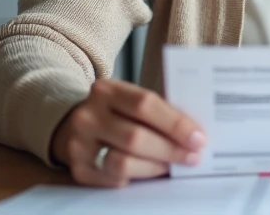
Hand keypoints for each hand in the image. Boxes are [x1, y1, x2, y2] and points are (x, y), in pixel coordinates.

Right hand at [50, 78, 205, 186]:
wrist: (71, 125)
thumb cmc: (115, 112)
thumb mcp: (129, 99)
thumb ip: (156, 111)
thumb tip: (193, 133)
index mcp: (107, 90)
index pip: (145, 104)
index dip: (175, 123)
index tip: (198, 137)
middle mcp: (88, 116)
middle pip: (135, 137)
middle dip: (170, 149)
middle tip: (192, 157)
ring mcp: (79, 144)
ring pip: (123, 162)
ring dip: (155, 167)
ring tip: (172, 166)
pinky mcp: (78, 169)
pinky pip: (113, 179)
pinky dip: (136, 177)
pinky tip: (149, 171)